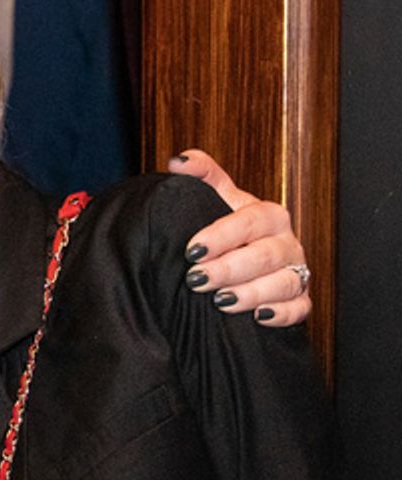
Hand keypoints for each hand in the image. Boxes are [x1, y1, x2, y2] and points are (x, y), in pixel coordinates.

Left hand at [167, 149, 310, 326]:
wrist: (243, 267)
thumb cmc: (230, 234)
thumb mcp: (217, 202)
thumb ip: (203, 178)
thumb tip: (179, 161)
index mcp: (268, 216)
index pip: (250, 221)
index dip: (221, 235)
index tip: (191, 249)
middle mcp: (286, 243)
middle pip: (265, 254)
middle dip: (229, 268)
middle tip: (197, 280)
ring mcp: (296, 272)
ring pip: (284, 283)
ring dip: (252, 293)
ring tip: (221, 301)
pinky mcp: (300, 300)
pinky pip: (300, 309)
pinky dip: (282, 314)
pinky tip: (259, 317)